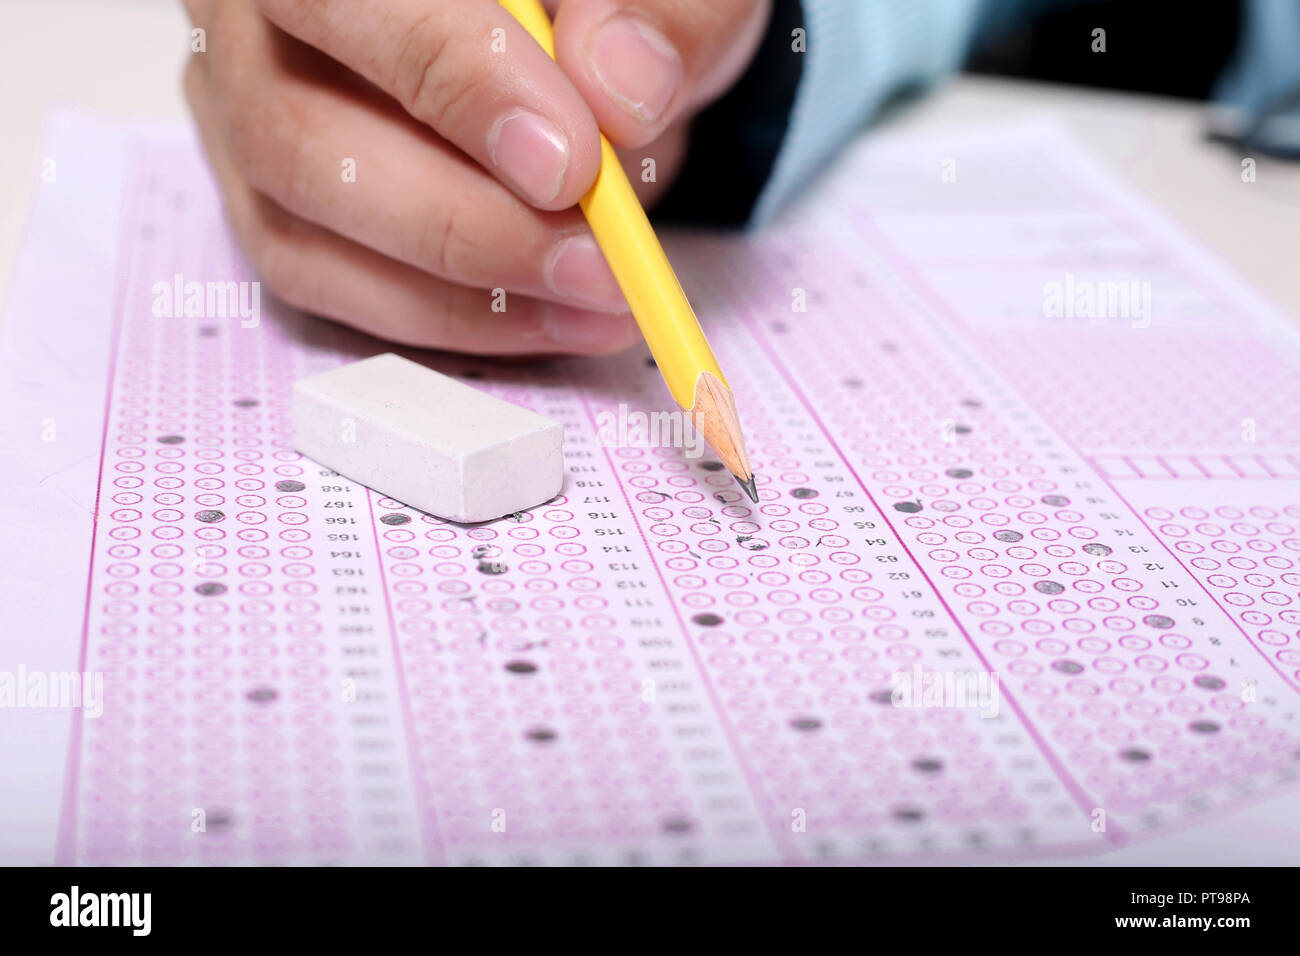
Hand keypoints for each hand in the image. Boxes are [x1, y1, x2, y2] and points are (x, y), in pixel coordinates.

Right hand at [181, 0, 770, 354]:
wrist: (573, 38)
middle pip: (295, 133)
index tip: (570, 168)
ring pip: (301, 229)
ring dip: (457, 292)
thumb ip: (656, 12)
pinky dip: (442, 317)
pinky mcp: (271, 202)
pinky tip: (546, 317)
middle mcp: (249, 18)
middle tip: (595, 264)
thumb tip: (621, 88)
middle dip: (461, 223)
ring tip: (593, 299)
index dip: (456, 83)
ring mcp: (241, 113)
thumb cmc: (596, 2)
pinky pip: (327, 283)